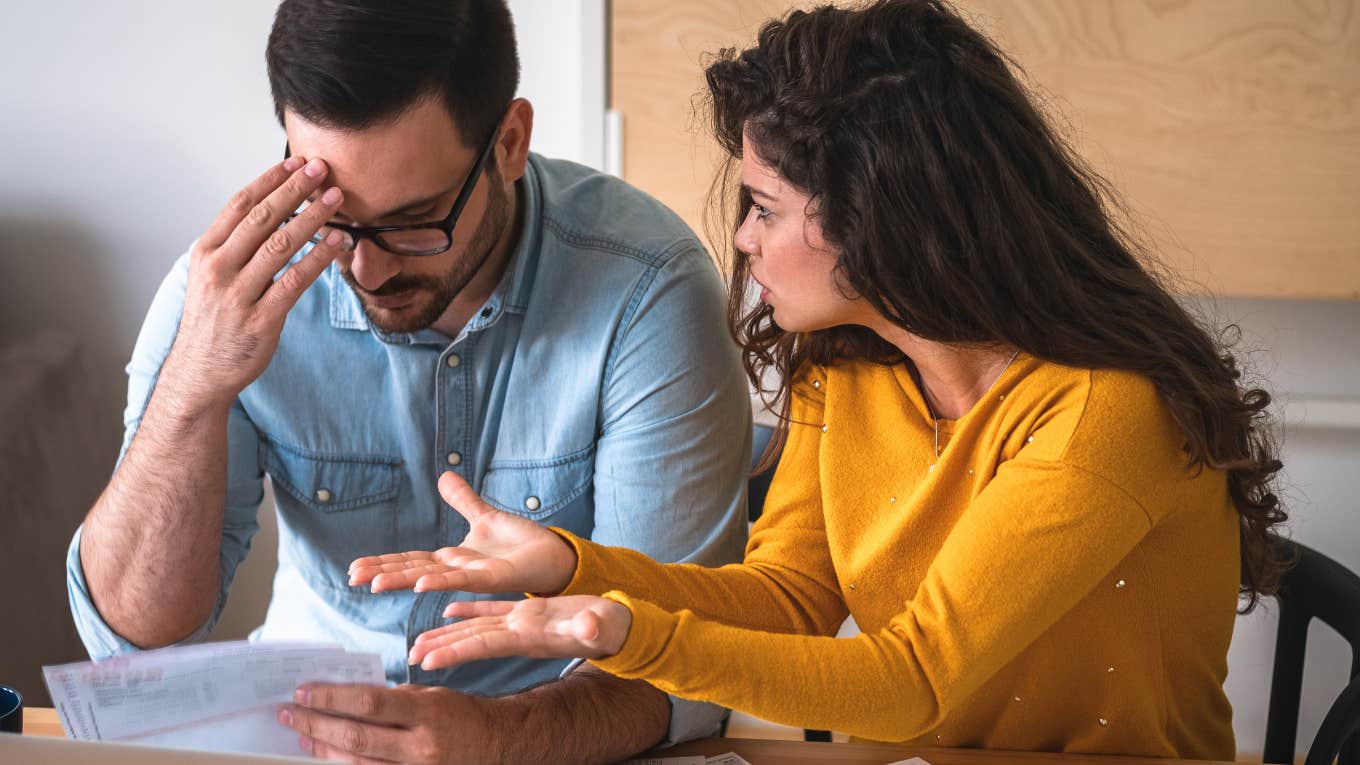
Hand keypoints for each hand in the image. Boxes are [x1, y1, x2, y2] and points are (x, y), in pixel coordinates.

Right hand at [162, 157, 344, 413]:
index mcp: (206, 252)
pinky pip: (295, 281)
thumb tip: (274, 212)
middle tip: (322, 169)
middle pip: (262, 218)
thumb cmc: (213, 321)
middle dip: (295, 190)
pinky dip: (319, 258)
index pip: (240, 205)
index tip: (296, 163)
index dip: (270, 181)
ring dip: (312, 218)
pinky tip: (337, 242)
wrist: (200, 372)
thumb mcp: (212, 276)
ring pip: (280, 246)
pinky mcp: (261, 319)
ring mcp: (239, 295)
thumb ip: (236, 246)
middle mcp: (219, 269)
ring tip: (337, 200)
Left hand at [279, 683, 500, 764]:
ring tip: (301, 735)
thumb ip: (393, 701)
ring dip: (324, 749)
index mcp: (428, 712)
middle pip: (357, 737)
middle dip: (317, 724)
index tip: (304, 691)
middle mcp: (422, 746)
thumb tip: (347, 700)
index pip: (370, 703)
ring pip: (357, 764)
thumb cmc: (462, 716)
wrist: (498, 745)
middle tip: (289, 713)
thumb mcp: (432, 696)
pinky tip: (326, 758)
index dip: (332, 698)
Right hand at [349, 471, 577, 596]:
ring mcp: (474, 576)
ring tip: (375, 585)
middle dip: (383, 574)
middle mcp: (458, 570)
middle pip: (413, 571)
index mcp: (452, 558)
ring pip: (432, 578)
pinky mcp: (495, 578)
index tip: (355, 569)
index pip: (410, 560)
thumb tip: (443, 476)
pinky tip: (422, 584)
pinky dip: (443, 581)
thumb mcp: (484, 517)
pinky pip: (465, 580)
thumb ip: (463, 500)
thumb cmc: (520, 544)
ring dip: (403, 581)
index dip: (383, 563)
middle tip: (352, 579)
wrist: (553, 556)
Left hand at [407, 595, 631, 670]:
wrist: (621, 628)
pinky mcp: (529, 613)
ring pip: (478, 627)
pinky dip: (471, 610)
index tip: (427, 662)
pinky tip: (450, 609)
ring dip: (449, 633)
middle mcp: (521, 632)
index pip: (486, 644)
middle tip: (410, 657)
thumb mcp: (604, 625)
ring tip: (420, 641)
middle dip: (442, 648)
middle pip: (473, 640)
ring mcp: (523, 623)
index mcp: (532, 634)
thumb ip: (594, 627)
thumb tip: (588, 627)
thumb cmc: (613, 627)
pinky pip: (492, 611)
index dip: (456, 651)